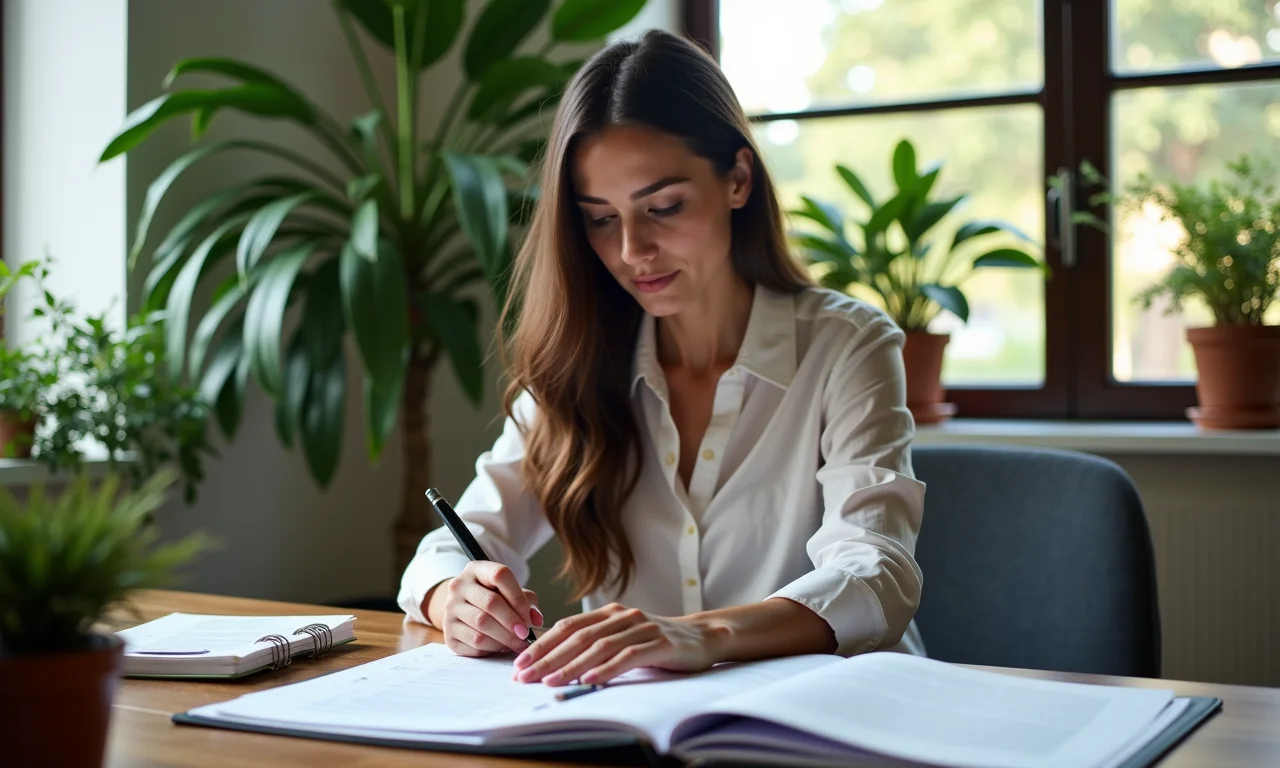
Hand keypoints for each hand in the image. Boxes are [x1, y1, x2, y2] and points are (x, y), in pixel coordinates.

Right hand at [432, 561, 543, 656]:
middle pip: (490, 602)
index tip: (529, 616)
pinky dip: (493, 647)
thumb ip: (527, 601)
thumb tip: (536, 620)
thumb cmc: (493, 599)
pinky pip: (475, 642)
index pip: (500, 575)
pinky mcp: (448, 633)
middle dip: (512, 621)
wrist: (463, 610)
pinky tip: (501, 647)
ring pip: (482, 625)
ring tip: (518, 643)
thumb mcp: (509, 592)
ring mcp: (450, 610)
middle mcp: (458, 587)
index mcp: (475, 569)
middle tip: (525, 634)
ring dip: (505, 637)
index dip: (518, 597)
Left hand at [511, 603, 718, 685]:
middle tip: (523, 676)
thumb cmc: (656, 642)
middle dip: (547, 657)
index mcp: (609, 613)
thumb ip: (594, 642)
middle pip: (577, 637)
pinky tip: (589, 680)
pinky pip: (627, 657)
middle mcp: (623, 616)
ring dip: (570, 665)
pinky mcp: (659, 644)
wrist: (702, 638)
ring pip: (598, 647)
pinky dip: (605, 669)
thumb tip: (553, 658)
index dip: (542, 644)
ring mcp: (642, 628)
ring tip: (549, 681)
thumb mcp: (622, 636)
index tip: (519, 662)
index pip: (568, 626)